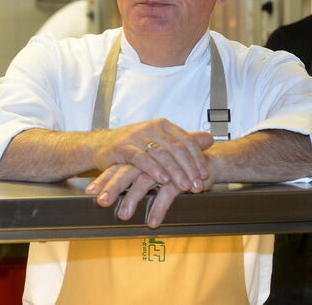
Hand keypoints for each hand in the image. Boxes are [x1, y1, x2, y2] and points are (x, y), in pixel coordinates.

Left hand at [86, 163, 214, 227]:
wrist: (207, 162)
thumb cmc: (174, 167)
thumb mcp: (151, 171)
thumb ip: (132, 176)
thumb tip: (108, 191)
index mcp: (140, 157)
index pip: (118, 167)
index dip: (104, 179)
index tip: (90, 192)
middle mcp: (149, 161)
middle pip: (127, 172)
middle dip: (112, 188)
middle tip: (101, 202)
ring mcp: (164, 168)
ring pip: (144, 183)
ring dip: (133, 200)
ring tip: (124, 215)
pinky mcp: (180, 178)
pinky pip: (167, 194)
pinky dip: (159, 208)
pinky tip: (152, 221)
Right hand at [91, 118, 212, 191]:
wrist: (101, 145)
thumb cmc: (133, 145)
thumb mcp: (161, 141)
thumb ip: (184, 141)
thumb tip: (210, 139)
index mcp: (163, 125)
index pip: (186, 141)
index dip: (198, 159)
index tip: (205, 175)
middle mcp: (152, 127)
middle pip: (177, 148)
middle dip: (189, 169)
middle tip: (197, 185)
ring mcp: (137, 136)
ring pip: (162, 154)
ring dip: (175, 172)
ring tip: (183, 186)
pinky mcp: (123, 147)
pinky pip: (142, 159)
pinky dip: (154, 170)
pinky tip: (162, 180)